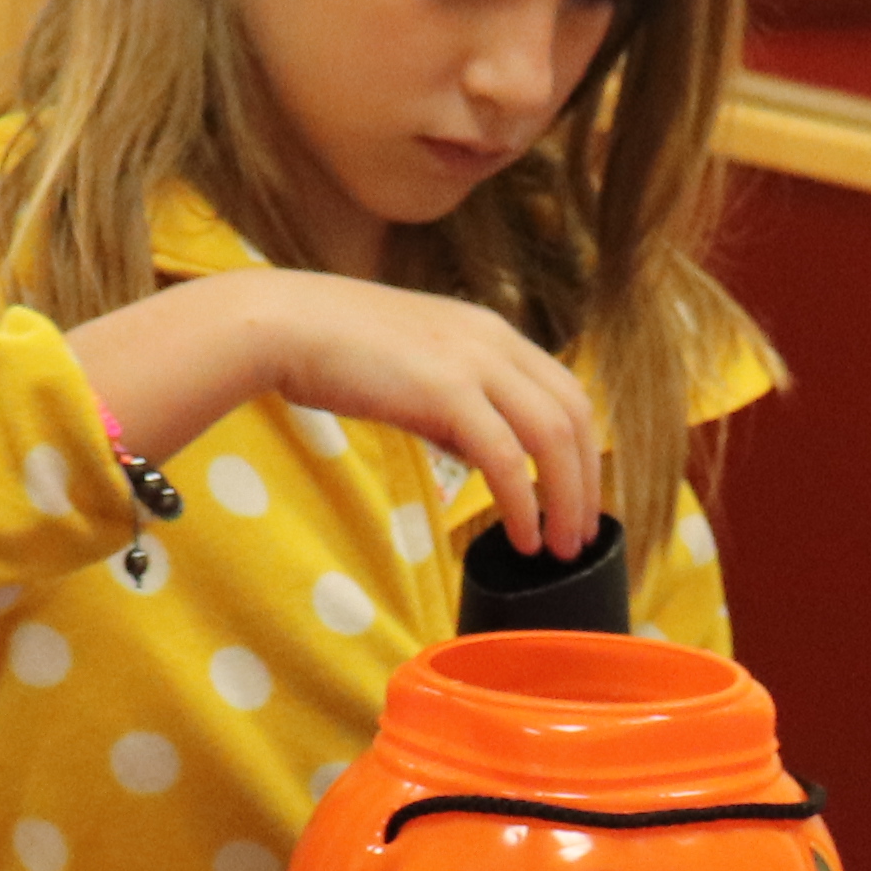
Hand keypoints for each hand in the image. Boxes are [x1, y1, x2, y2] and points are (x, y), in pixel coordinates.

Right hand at [83, 276, 607, 558]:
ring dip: (566, 498)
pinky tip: (522, 535)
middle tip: (581, 535)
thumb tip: (486, 456)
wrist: (284, 324)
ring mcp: (474, 361)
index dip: (584, 448)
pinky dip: (523, 502)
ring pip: (553, 437)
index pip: (565, 390)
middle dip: (586, 481)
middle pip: (574, 415)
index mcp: (491, 332)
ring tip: (560, 546)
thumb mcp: (415, 369)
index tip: (579, 495)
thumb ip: (456, 406)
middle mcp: (495, 340)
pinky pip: (506, 457)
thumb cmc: (336, 350)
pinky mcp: (447, 391)